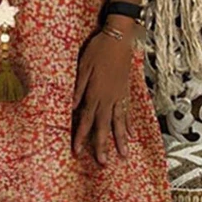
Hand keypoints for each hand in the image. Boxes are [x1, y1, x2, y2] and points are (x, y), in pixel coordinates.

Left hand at [72, 27, 134, 165]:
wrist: (119, 37)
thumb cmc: (97, 50)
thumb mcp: (82, 66)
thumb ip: (77, 88)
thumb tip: (70, 107)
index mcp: (95, 93)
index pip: (86, 120)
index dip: (81, 136)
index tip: (77, 152)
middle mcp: (108, 98)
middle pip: (104, 126)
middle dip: (102, 146)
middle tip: (103, 164)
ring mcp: (119, 96)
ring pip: (119, 122)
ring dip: (120, 140)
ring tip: (123, 156)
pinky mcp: (126, 91)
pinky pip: (128, 111)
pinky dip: (129, 124)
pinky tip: (131, 135)